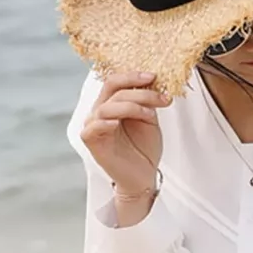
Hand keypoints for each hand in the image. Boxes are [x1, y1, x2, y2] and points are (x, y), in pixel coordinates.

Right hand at [80, 71, 171, 196]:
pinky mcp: (92, 142)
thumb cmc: (144, 149)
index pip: (115, 81)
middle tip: (160, 96)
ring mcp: (94, 125)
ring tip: (150, 115)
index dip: (133, 76)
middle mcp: (99, 111)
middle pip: (112, 89)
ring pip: (107, 106)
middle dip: (138, 89)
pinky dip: (105, 122)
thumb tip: (152, 82)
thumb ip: (147, 102)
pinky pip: (93, 127)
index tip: (154, 76)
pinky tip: (117, 123)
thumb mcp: (149, 120)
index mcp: (112, 104)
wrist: (143, 176)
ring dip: (132, 106)